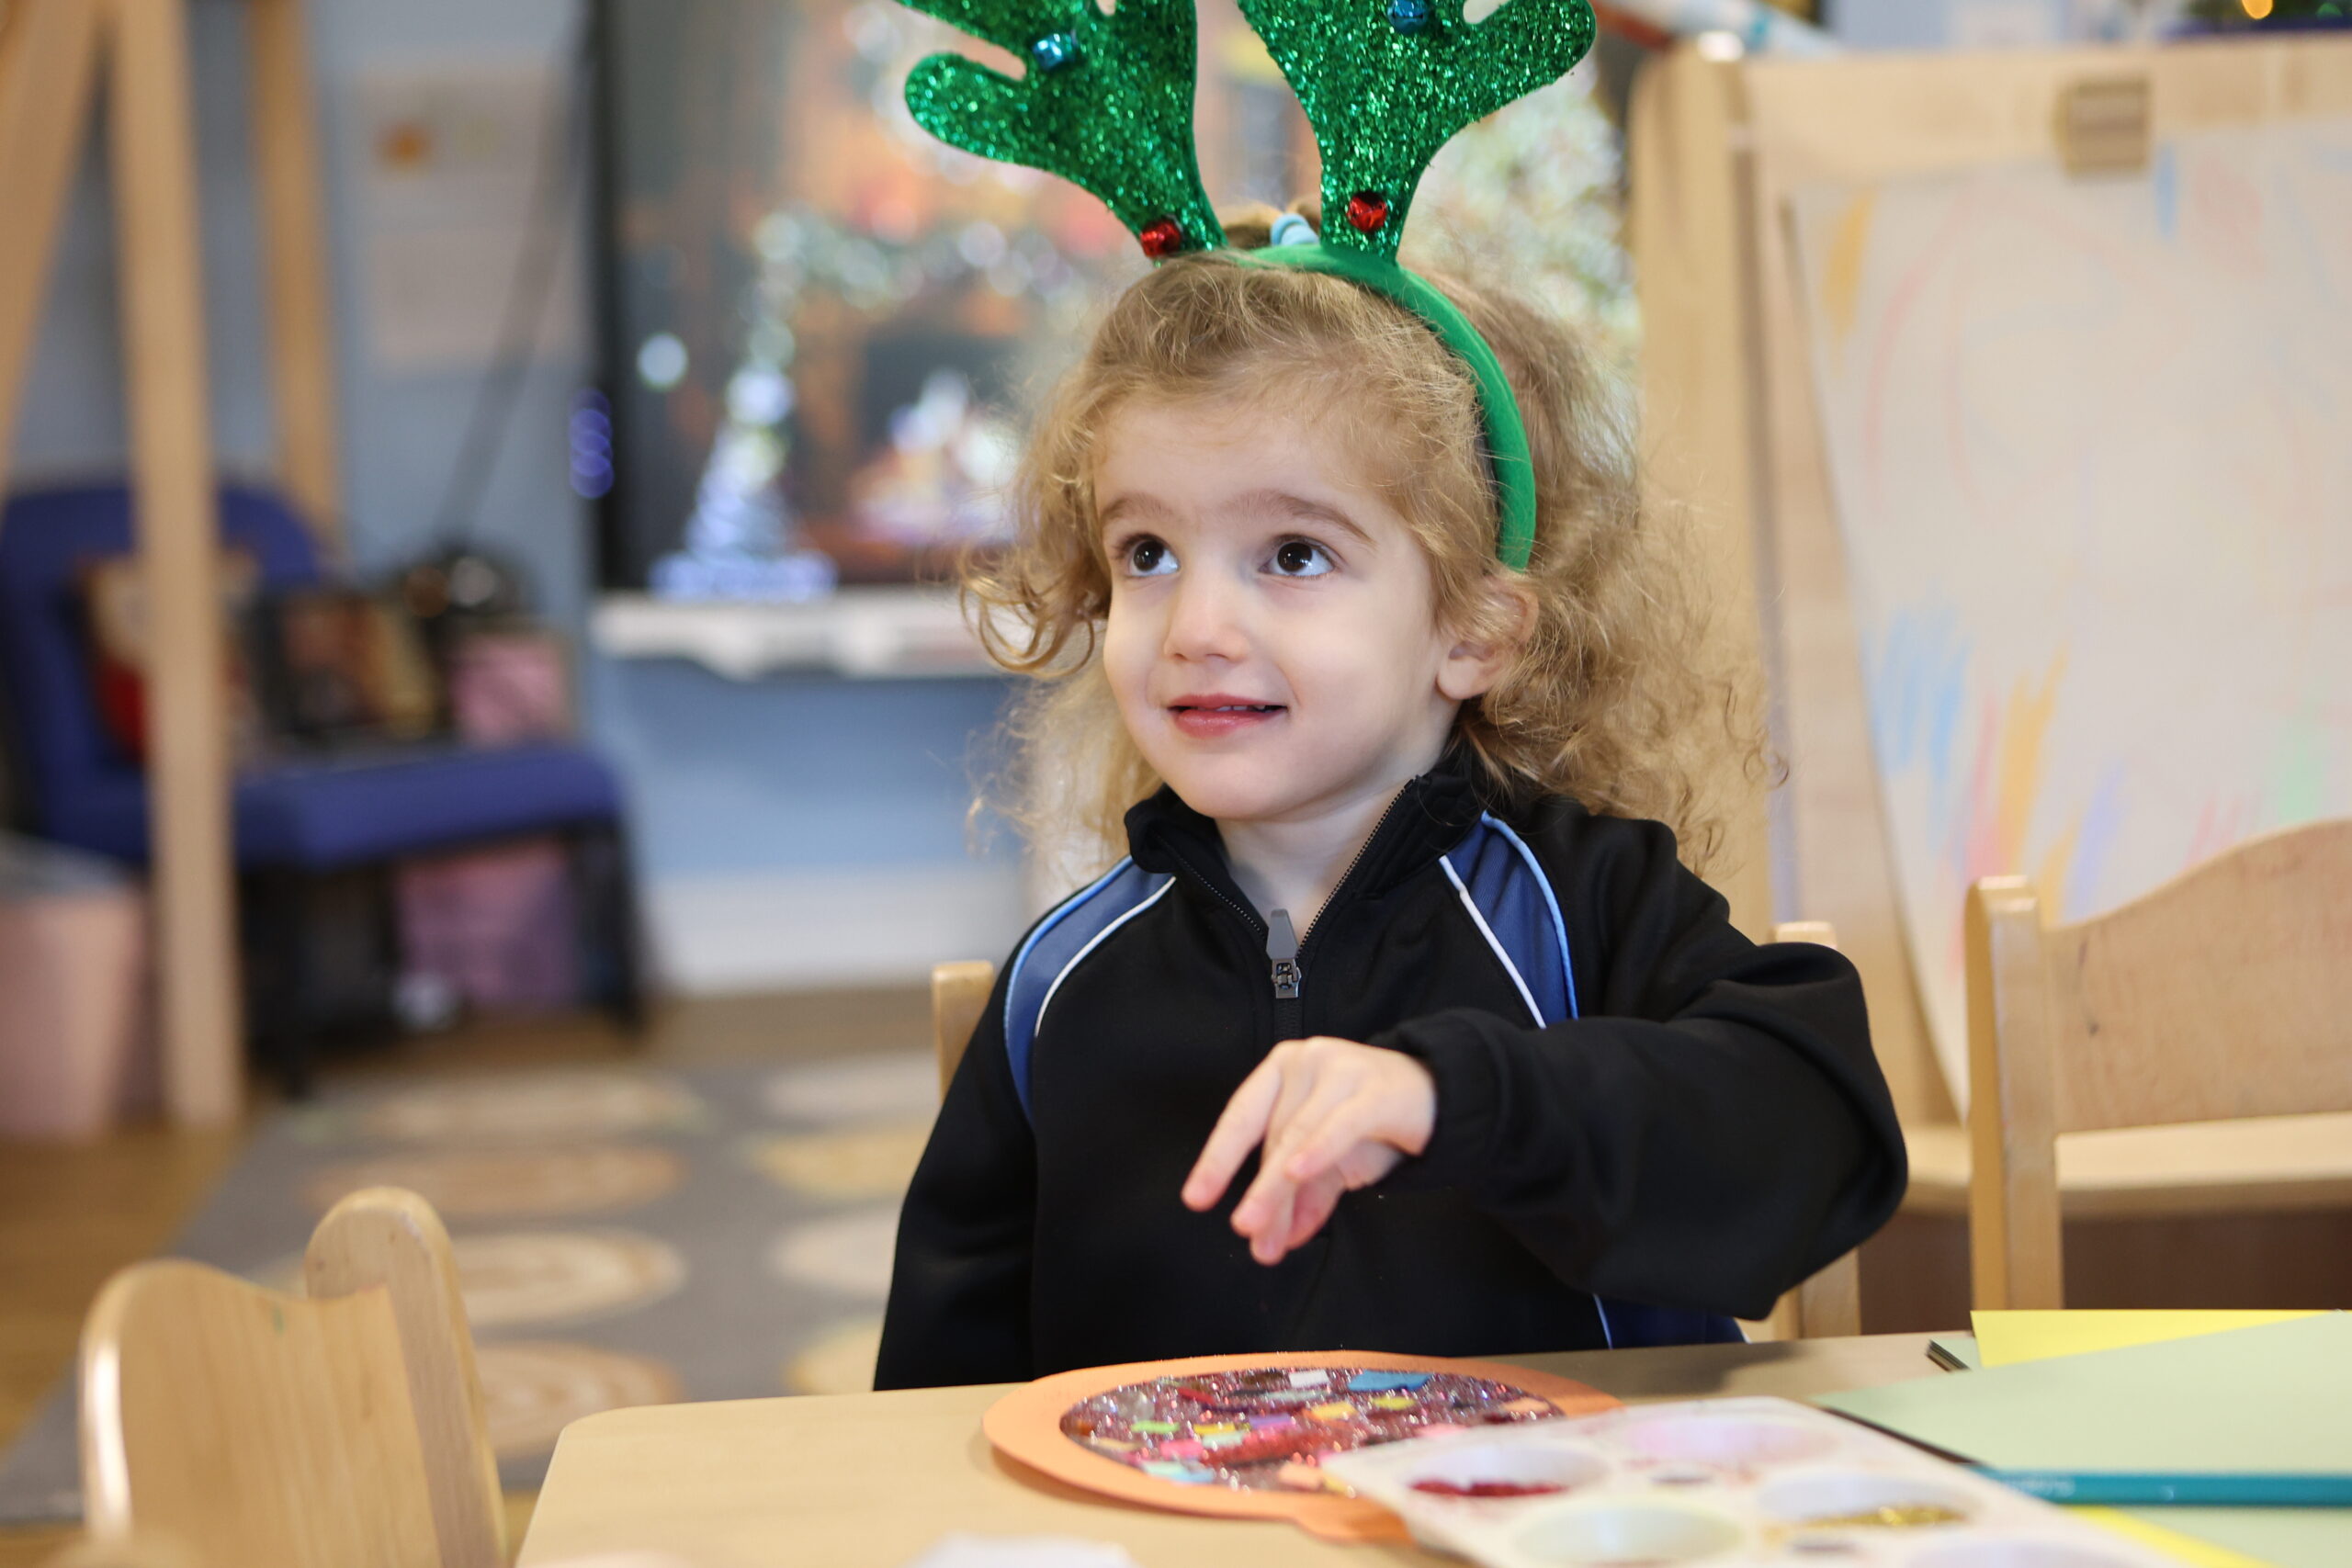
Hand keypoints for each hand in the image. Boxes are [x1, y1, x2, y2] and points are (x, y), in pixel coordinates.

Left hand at [1180, 1037, 1436, 1265]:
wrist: (1440, 1096)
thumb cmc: (1373, 1121)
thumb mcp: (1329, 1163)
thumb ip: (1301, 1198)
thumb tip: (1271, 1244)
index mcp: (1281, 1072)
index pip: (1241, 1117)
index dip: (1217, 1159)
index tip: (1196, 1198)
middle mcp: (1304, 1061)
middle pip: (1273, 1137)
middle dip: (1260, 1192)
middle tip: (1244, 1230)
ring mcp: (1339, 1069)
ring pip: (1298, 1135)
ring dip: (1277, 1187)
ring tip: (1264, 1229)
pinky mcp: (1375, 1089)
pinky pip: (1340, 1123)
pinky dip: (1317, 1150)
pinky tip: (1298, 1173)